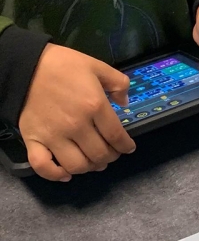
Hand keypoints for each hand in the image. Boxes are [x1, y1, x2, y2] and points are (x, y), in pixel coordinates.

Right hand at [19, 44, 135, 181]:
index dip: (125, 146)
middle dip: (110, 157)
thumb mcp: (97, 66)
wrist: (28, 65)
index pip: (116, 136)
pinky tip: (66, 174)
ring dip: (90, 168)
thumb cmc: (64, 65)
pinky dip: (56, 175)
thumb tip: (125, 103)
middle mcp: (76, 125)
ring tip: (94, 163)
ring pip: (77, 165)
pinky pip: (43, 167)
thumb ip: (118, 83)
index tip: (129, 148)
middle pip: (99, 154)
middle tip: (111, 154)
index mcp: (94, 106)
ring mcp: (54, 136)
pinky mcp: (34, 141)